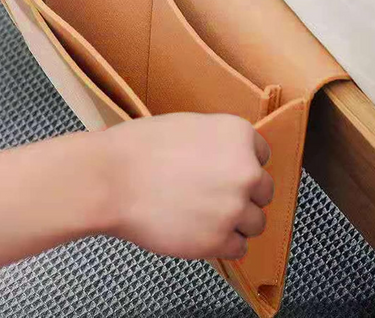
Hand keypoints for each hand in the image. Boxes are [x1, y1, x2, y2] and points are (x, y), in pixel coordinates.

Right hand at [103, 113, 273, 259]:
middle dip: (241, 194)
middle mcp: (246, 170)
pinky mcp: (218, 240)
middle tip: (211, 195)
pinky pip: (238, 247)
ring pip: (255, 223)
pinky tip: (197, 230)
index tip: (224, 172)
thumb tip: (231, 160)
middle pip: (263, 191)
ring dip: (233, 221)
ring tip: (202, 215)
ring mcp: (234, 207)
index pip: (262, 156)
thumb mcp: (188, 127)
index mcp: (239, 135)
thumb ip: (219, 143)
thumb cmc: (140, 149)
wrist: (111, 178)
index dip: (240, 165)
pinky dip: (221, 243)